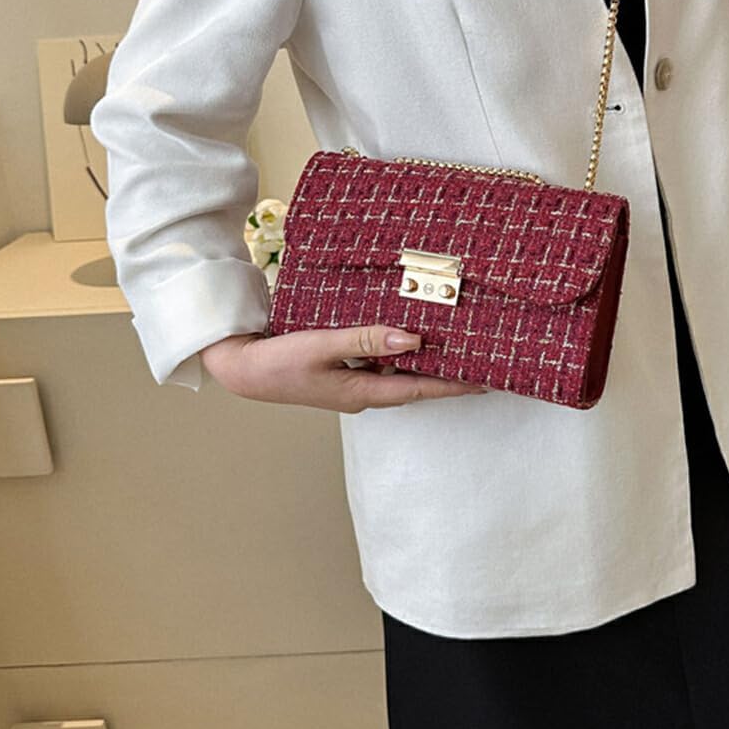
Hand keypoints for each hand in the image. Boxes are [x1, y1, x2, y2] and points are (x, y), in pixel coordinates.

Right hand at [199, 326, 487, 410]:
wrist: (242, 368)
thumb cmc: (278, 361)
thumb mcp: (323, 346)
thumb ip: (368, 340)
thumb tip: (413, 339)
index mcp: (362, 393)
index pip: (420, 390)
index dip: (455, 386)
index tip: (486, 381)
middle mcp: (362, 392)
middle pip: (415, 383)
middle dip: (447, 374)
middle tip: (480, 360)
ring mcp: (351, 384)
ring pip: (398, 372)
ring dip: (423, 361)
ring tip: (453, 344)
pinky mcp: (341, 372)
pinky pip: (379, 362)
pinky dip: (397, 352)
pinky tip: (406, 335)